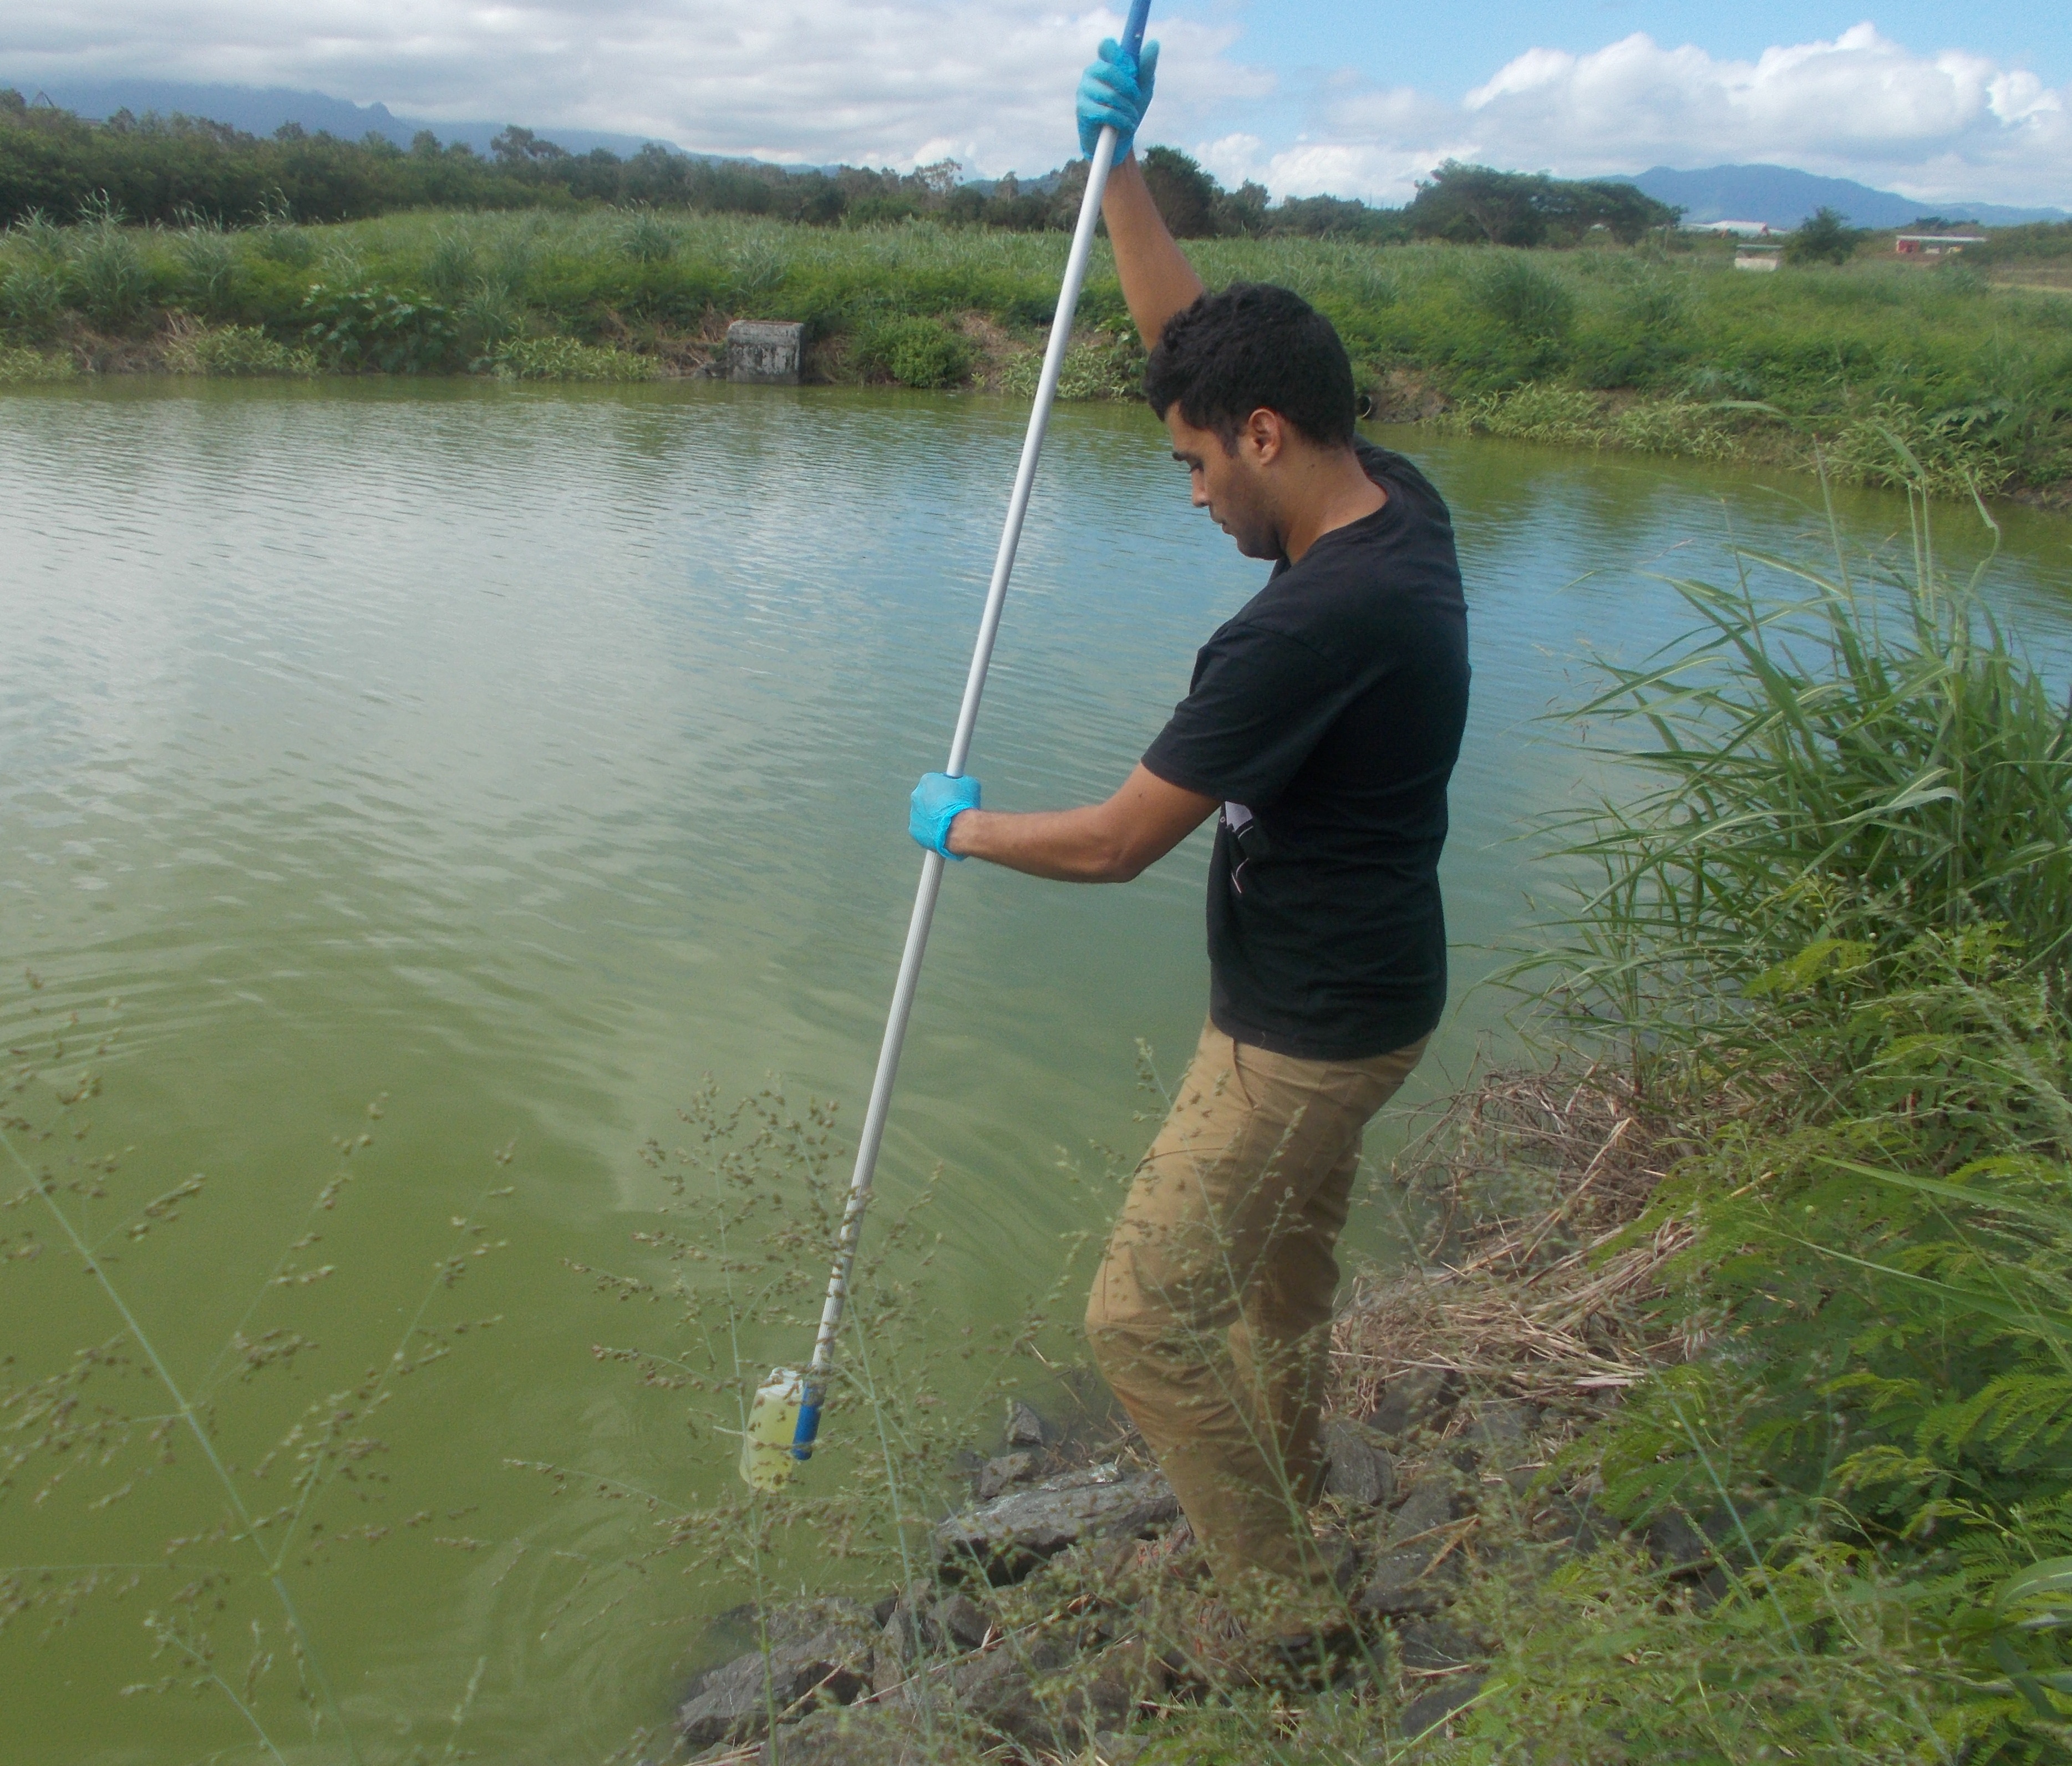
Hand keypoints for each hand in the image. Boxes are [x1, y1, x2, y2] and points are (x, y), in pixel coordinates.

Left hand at [910, 772, 979, 859]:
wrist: (959, 828)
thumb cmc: (964, 805)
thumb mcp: (971, 784)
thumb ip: (962, 781)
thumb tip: (963, 783)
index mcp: (927, 780)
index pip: (936, 781)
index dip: (947, 787)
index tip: (954, 793)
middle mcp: (916, 795)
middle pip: (928, 796)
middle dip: (939, 802)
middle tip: (953, 809)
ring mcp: (913, 813)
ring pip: (925, 813)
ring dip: (936, 817)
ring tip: (951, 822)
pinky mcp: (914, 830)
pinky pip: (925, 829)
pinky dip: (933, 830)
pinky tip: (945, 832)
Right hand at [1076, 37, 1158, 159]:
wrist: (1118, 142)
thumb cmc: (1129, 109)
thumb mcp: (1143, 88)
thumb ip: (1146, 67)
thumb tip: (1154, 43)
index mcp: (1105, 63)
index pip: (1107, 46)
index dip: (1121, 56)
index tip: (1133, 70)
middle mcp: (1091, 73)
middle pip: (1107, 69)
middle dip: (1127, 85)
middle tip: (1136, 96)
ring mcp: (1084, 90)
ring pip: (1109, 94)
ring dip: (1127, 108)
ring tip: (1133, 117)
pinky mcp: (1082, 109)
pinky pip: (1106, 112)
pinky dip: (1122, 121)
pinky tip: (1127, 127)